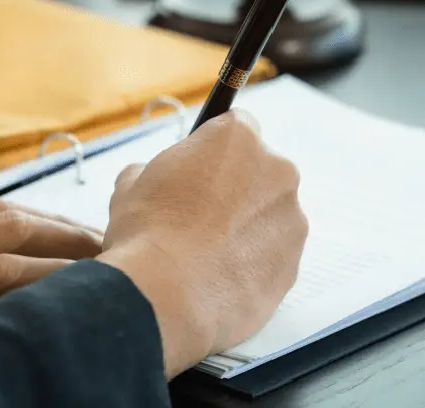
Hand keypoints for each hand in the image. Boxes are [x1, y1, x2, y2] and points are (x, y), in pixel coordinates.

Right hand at [97, 111, 307, 377]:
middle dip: (235, 188)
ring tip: (206, 254)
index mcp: (237, 138)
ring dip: (246, 227)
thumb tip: (152, 177)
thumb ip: (154, 169)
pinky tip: (219, 278)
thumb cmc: (146, 233)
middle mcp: (276, 170)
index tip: (199, 167)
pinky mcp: (294, 264)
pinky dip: (252, 263)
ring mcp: (291, 220)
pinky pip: (273, 255)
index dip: (214, 149)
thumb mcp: (131, 183)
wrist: (165, 297)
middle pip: (259, 171)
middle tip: (198, 215)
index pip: (237, 127)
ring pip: (269, 215)